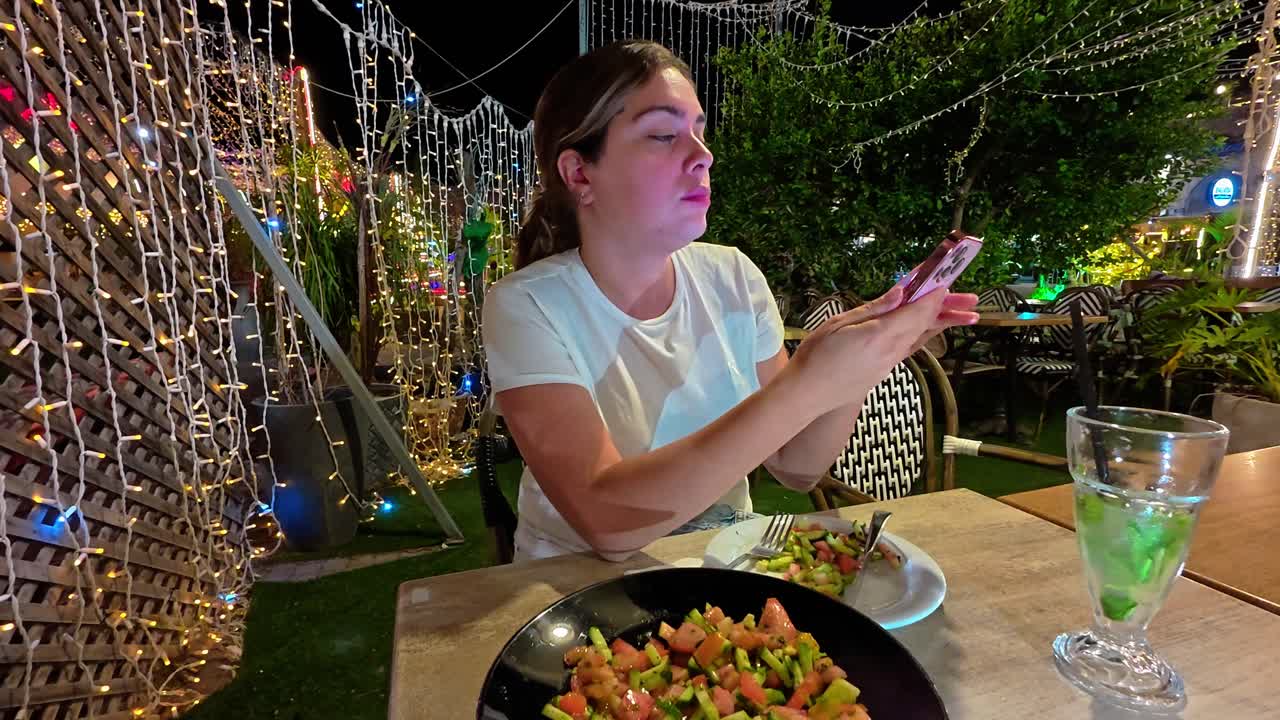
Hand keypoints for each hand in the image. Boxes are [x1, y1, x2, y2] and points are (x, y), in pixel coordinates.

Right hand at [787, 286, 978, 414]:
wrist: (805, 395)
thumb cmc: (815, 356)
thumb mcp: (839, 324)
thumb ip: (873, 309)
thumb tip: (901, 293)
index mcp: (880, 336)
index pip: (917, 311)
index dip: (934, 294)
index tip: (947, 278)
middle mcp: (891, 351)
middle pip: (926, 325)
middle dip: (948, 308)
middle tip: (972, 300)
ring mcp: (889, 364)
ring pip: (922, 338)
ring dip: (942, 323)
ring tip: (965, 315)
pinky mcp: (884, 371)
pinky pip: (910, 348)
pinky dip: (924, 334)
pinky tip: (928, 330)